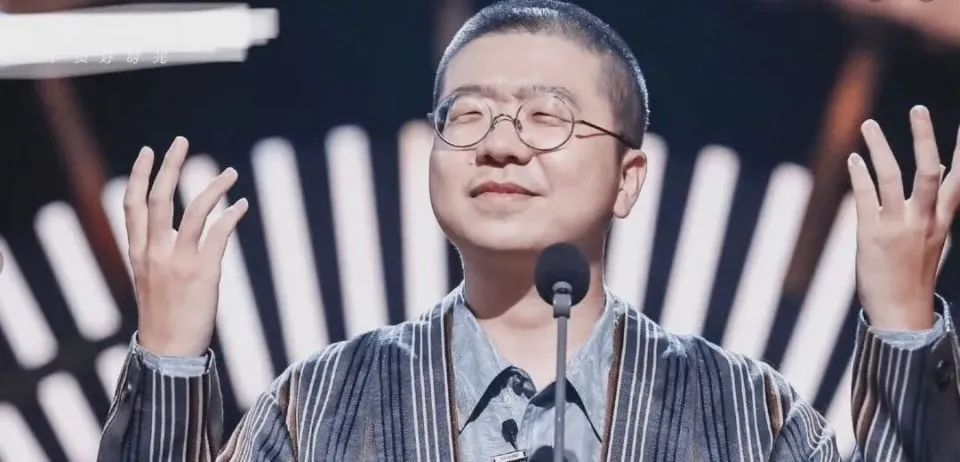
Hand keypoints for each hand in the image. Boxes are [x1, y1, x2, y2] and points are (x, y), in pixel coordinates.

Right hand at [125, 136, 248, 355]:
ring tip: (231, 171)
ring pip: (195, 210)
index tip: (147, 151)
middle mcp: (154, 252)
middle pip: (158, 197)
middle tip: (181, 141)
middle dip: (169, 165)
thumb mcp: (151, 279)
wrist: (169, 351)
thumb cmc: (164, 316)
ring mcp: (179, 261)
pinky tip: (242, 205)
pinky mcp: (204, 271)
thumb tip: (176, 228)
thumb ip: (159, 251)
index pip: (131, 205)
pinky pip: (220, 232)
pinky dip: (232, 214)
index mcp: (138, 253)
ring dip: (214, 186)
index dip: (138, 175)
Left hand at [848, 105, 959, 330]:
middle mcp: (923, 220)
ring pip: (891, 178)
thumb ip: (936, 205)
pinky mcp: (872, 234)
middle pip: (928, 171)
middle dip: (924, 137)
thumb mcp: (934, 238)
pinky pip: (865, 197)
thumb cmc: (914, 274)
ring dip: (879, 148)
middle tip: (917, 109)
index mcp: (941, 221)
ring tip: (868, 124)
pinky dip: (859, 174)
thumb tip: (938, 172)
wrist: (900, 313)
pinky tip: (853, 158)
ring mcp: (897, 226)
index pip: (958, 180)